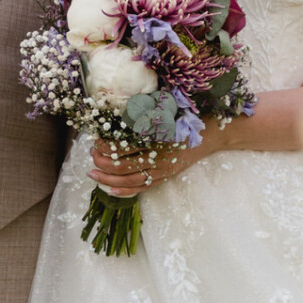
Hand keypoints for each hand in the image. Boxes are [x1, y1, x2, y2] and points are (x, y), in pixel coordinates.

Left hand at [88, 126, 223, 195]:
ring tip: (92, 173)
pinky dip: (124, 190)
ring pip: (129, 179)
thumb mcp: (167, 111)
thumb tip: (119, 114)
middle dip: (102, 161)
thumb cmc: (188, 118)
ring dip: (107, 178)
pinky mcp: (165, 177)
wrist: (212, 135)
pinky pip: (142, 187)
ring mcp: (162, 170)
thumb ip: (145, 113)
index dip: (106, 145)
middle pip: (122, 165)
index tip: (96, 139)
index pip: (124, 146)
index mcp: (156, 139)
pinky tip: (110, 190)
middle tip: (91, 155)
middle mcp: (159, 157)